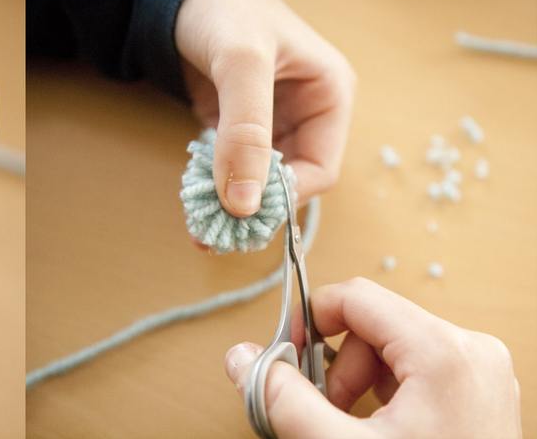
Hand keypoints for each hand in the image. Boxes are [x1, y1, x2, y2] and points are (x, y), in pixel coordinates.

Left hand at [175, 0, 353, 217]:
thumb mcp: (241, 64)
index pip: (321, 167)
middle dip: (255, 207)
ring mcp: (272, 117)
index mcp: (330, 92)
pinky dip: (215, 184)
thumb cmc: (222, 6)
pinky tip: (193, 201)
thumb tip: (244, 205)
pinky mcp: (238, 121)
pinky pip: (233, 164)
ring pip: (259, 178)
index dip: (285, 197)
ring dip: (232, 203)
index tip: (246, 215)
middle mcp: (306, 109)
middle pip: (290, 178)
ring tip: (199, 228)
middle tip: (214, 235)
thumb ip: (245, 131)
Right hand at [224, 277, 521, 438]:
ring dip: (360, 383)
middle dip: (338, 368)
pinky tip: (382, 431)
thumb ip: (284, 399)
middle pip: (373, 324)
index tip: (287, 354)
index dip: (309, 320)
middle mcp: (471, 351)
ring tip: (354, 428)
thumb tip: (242, 358)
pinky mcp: (480, 393)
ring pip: (393, 348)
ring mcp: (480, 373)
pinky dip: (388, 395)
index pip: (356, 297)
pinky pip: (417, 370)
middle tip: (327, 413)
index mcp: (444, 352)